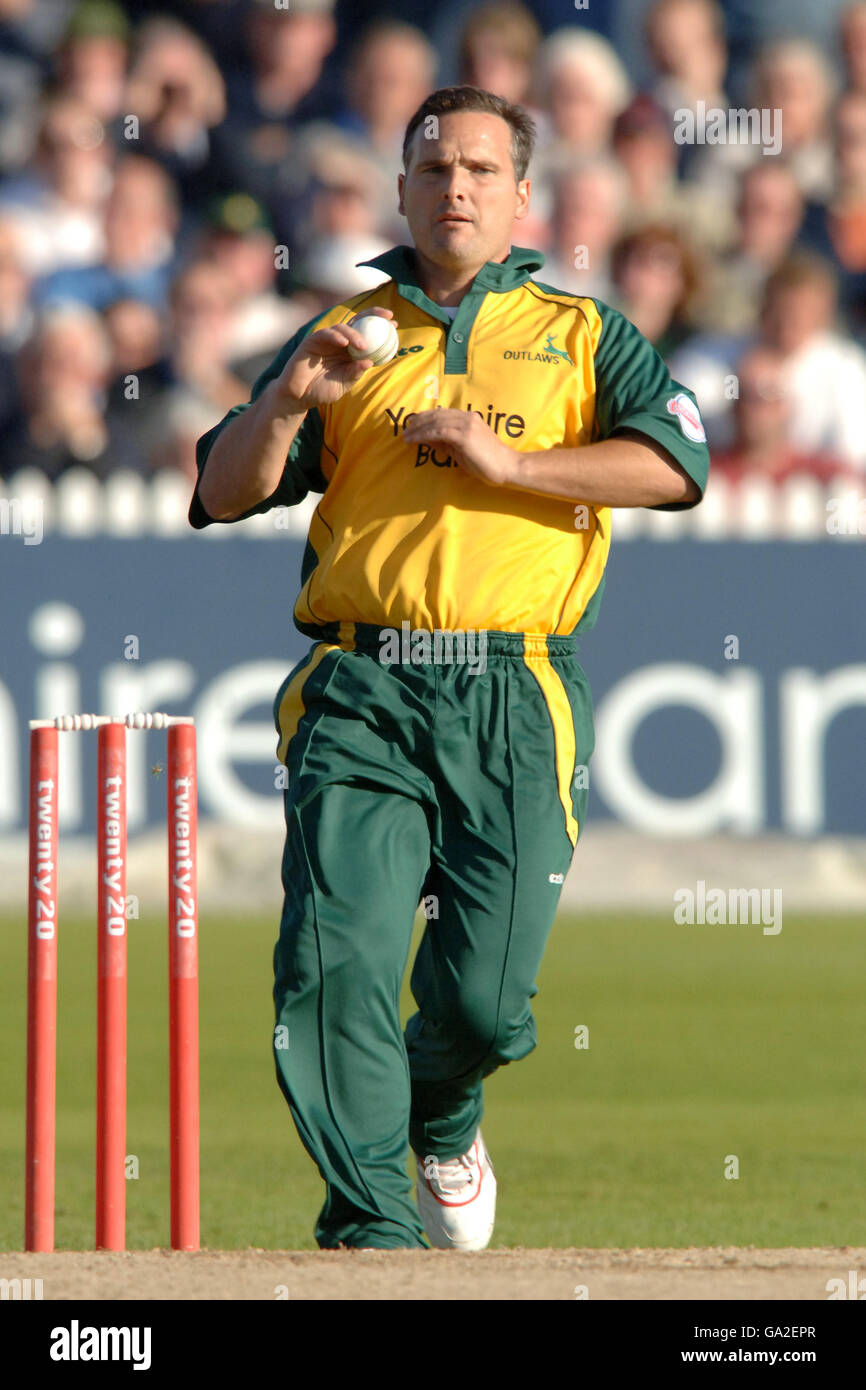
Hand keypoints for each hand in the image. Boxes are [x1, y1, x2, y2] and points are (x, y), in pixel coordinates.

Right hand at [272, 308, 396, 413]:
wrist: (299, 397)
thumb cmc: (321, 391)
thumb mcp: (344, 384)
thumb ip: (356, 373)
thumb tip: (370, 361)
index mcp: (349, 350)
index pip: (366, 332)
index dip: (379, 325)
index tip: (395, 323)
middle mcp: (339, 342)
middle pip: (356, 322)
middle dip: (372, 316)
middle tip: (386, 319)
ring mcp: (325, 340)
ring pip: (342, 327)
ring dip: (354, 333)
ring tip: (362, 345)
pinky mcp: (311, 342)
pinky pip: (324, 334)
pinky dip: (335, 336)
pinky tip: (344, 343)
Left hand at [401, 408, 516, 485]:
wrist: (507, 467)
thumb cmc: (487, 463)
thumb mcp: (462, 451)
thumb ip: (446, 443)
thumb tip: (427, 439)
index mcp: (469, 418)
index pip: (443, 413)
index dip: (425, 416)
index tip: (413, 423)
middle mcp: (467, 418)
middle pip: (437, 415)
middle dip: (418, 421)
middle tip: (405, 428)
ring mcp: (466, 425)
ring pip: (435, 422)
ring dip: (418, 429)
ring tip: (406, 436)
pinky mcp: (464, 436)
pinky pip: (439, 432)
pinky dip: (424, 435)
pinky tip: (414, 440)